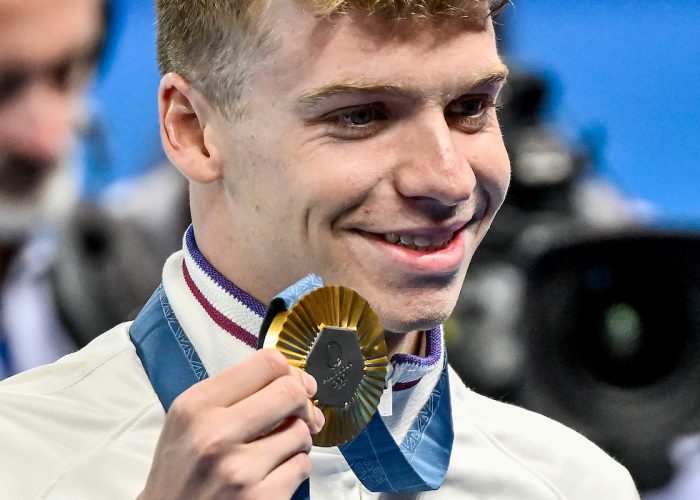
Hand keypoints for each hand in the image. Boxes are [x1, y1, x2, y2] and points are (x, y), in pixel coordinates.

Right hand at [138, 349, 324, 499]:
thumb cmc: (181, 472)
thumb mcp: (188, 422)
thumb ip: (233, 393)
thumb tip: (294, 380)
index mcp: (196, 406)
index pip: (266, 364)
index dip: (291, 371)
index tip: (298, 382)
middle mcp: (215, 435)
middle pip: (290, 392)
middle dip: (302, 402)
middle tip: (300, 413)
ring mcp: (239, 470)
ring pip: (301, 432)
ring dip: (299, 439)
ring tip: (280, 448)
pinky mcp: (261, 499)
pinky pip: (302, 466)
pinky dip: (295, 467)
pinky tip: (275, 472)